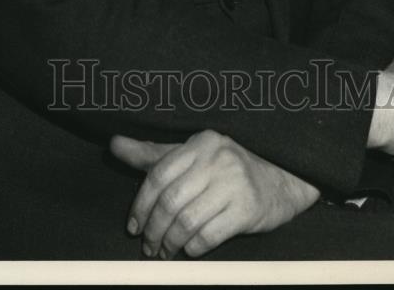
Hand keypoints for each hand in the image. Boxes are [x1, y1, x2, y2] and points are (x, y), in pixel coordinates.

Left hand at [110, 130, 319, 259]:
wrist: (278, 180)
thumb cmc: (225, 169)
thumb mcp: (191, 155)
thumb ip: (152, 154)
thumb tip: (114, 144)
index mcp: (199, 142)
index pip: (159, 174)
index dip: (140, 204)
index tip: (133, 225)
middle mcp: (217, 158)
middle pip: (171, 200)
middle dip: (153, 229)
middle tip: (147, 245)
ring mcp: (235, 183)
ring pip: (188, 221)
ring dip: (170, 242)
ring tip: (164, 251)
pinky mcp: (248, 208)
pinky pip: (210, 234)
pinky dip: (193, 247)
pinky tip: (188, 249)